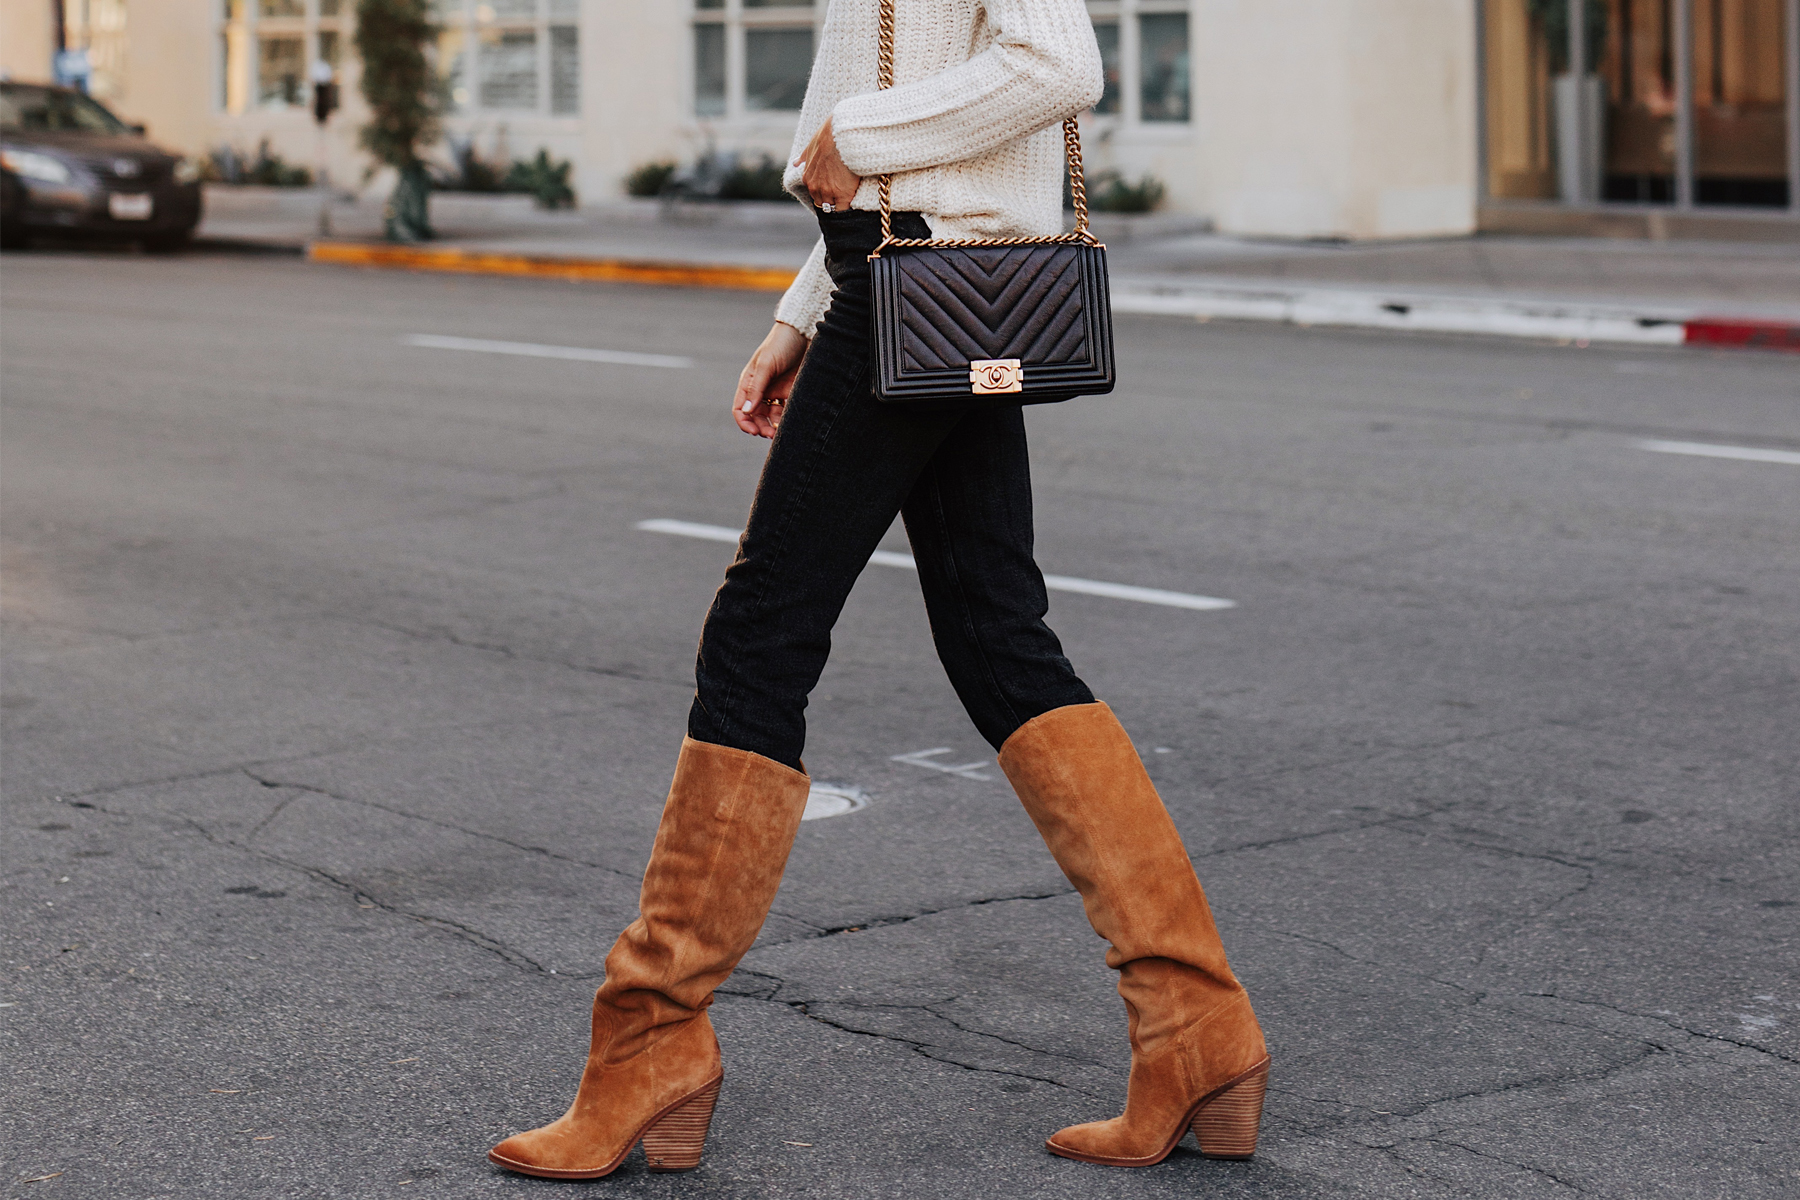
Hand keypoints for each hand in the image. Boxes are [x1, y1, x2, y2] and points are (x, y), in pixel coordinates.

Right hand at [734, 321, 808, 438]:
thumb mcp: (766, 365)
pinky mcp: (792, 392)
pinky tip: (792, 422)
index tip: (754, 432)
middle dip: (761, 427)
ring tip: (781, 431)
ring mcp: (777, 391)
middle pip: (756, 416)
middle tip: (770, 434)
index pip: (740, 408)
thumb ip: (756, 388)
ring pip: (772, 416)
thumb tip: (746, 411)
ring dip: (775, 426)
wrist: (805, 333)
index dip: (745, 422)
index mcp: (749, 382)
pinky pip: (787, 410)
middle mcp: (761, 389)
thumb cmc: (781, 344)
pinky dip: (788, 419)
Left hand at [795, 118, 860, 211]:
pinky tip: (852, 204)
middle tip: (841, 197)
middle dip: (830, 201)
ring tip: (848, 200)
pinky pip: (843, 209)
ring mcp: (829, 192)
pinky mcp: (843, 195)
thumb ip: (804, 156)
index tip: (832, 191)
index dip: (824, 193)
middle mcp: (815, 188)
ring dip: (839, 205)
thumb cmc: (828, 137)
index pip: (815, 194)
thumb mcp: (811, 146)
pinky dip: (847, 209)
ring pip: (832, 207)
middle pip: (822, 203)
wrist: (841, 135)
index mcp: (807, 178)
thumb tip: (796, 163)